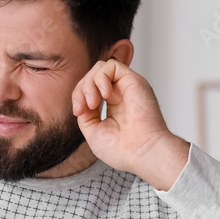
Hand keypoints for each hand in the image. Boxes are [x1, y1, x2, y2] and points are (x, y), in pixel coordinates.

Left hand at [72, 59, 189, 189]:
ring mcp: (126, 87)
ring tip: (92, 103)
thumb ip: (86, 113)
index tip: (78, 112)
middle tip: (82, 108)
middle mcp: (120, 95)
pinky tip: (103, 95)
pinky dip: (101, 77)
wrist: (141, 153)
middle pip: (92, 77)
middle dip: (81, 90)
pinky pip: (111, 65)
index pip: (89, 89)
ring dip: (89, 83)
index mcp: (112, 107)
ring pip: (100, 68)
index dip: (78, 96)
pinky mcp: (133, 81)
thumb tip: (81, 100)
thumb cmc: (122, 149)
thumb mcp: (93, 131)